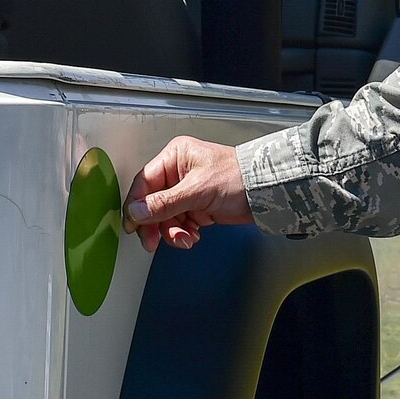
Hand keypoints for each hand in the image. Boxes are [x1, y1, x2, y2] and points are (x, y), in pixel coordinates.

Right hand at [124, 136, 253, 252]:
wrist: (266, 193)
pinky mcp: (197, 206)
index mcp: (175, 157)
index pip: (144, 182)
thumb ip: (164, 203)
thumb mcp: (197, 190)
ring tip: (185, 238)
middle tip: (153, 241)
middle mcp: (178, 172)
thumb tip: (136, 212)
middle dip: (154, 224)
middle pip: (152, 203)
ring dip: (172, 231)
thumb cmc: (239, 177)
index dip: (136, 205)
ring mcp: (187, 190)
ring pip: (165, 216)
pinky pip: (179, 223)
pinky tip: (193, 236)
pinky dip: (183, 233)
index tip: (133, 225)